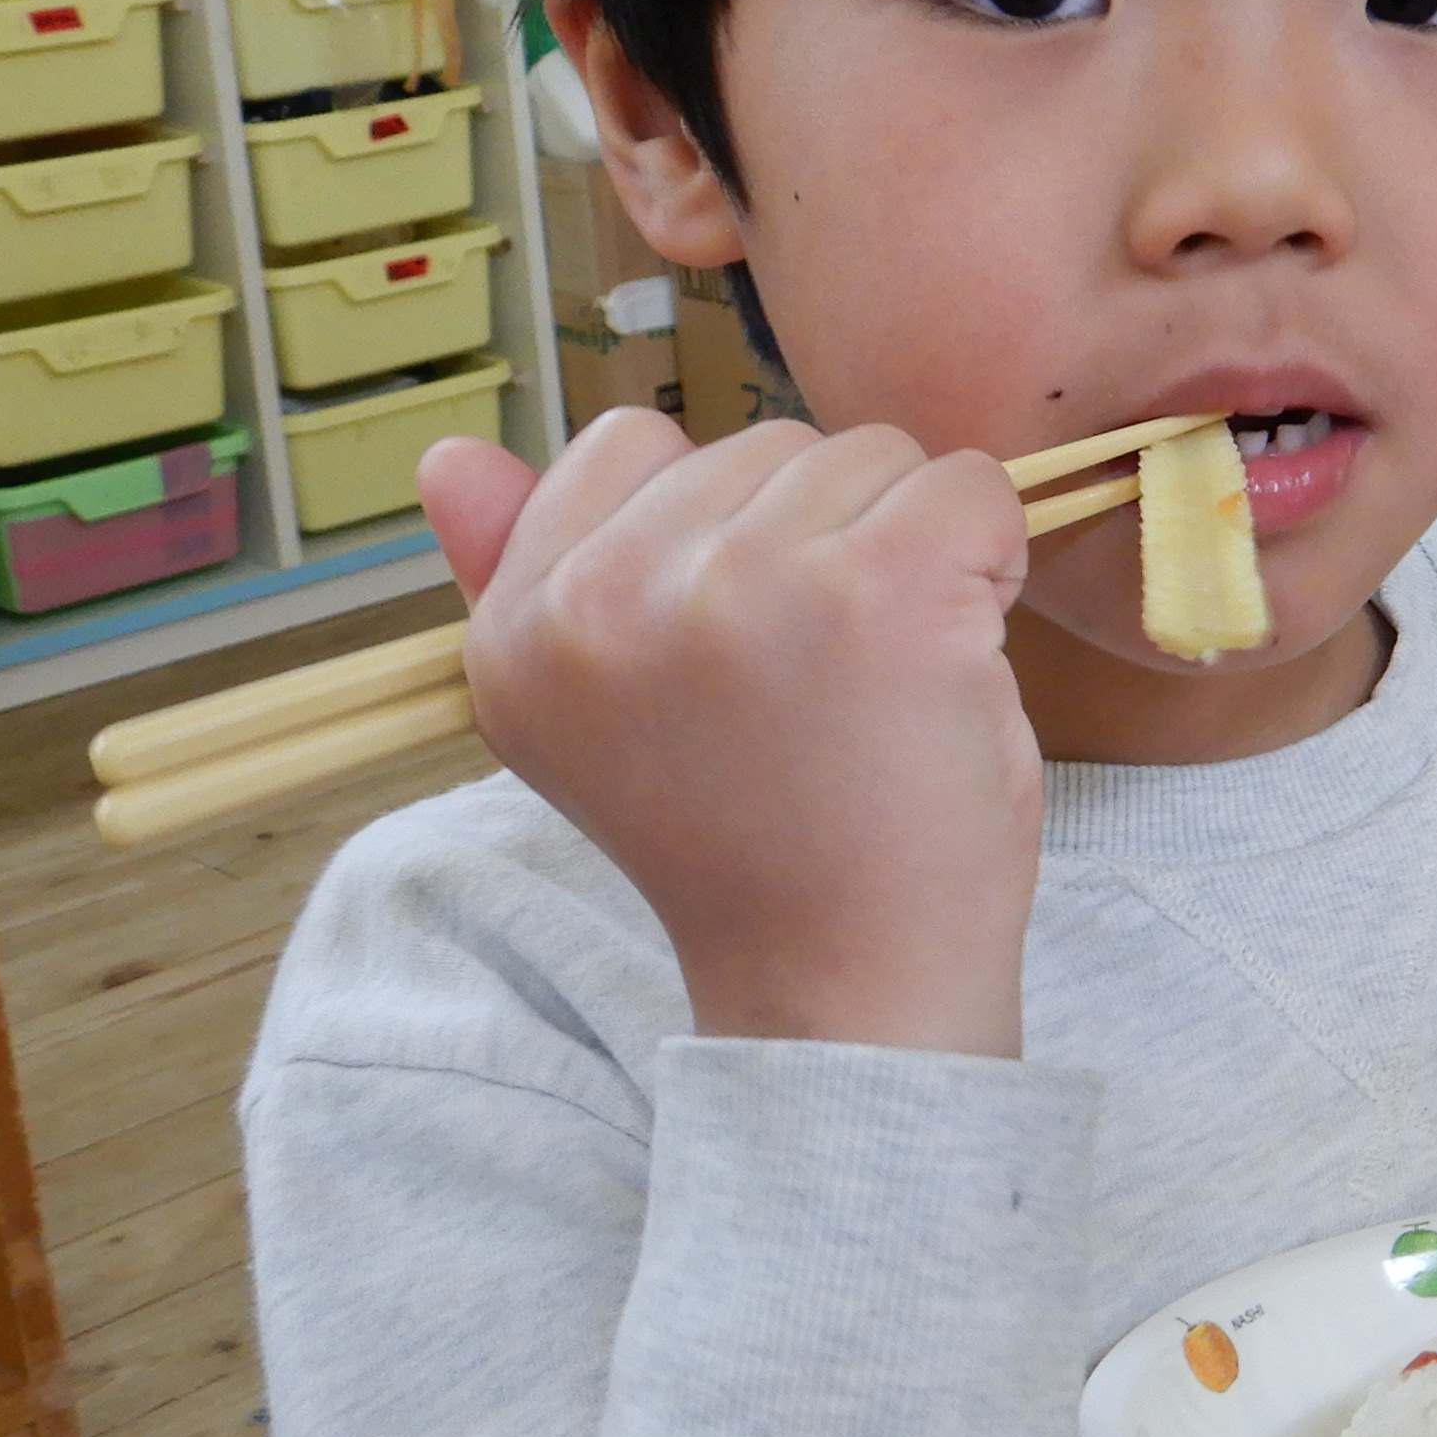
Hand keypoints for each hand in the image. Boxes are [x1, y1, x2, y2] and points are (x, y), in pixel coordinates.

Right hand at [416, 416, 1042, 1058]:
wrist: (846, 992)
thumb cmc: (756, 846)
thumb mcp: (599, 713)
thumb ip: (519, 577)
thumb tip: (442, 449)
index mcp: (520, 628)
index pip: (629, 448)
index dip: (723, 528)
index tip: (743, 655)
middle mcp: (606, 599)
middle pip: (764, 444)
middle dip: (821, 538)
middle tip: (820, 690)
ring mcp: (739, 585)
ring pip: (872, 455)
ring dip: (909, 548)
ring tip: (881, 683)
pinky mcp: (876, 589)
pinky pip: (971, 486)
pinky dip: (994, 558)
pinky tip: (954, 659)